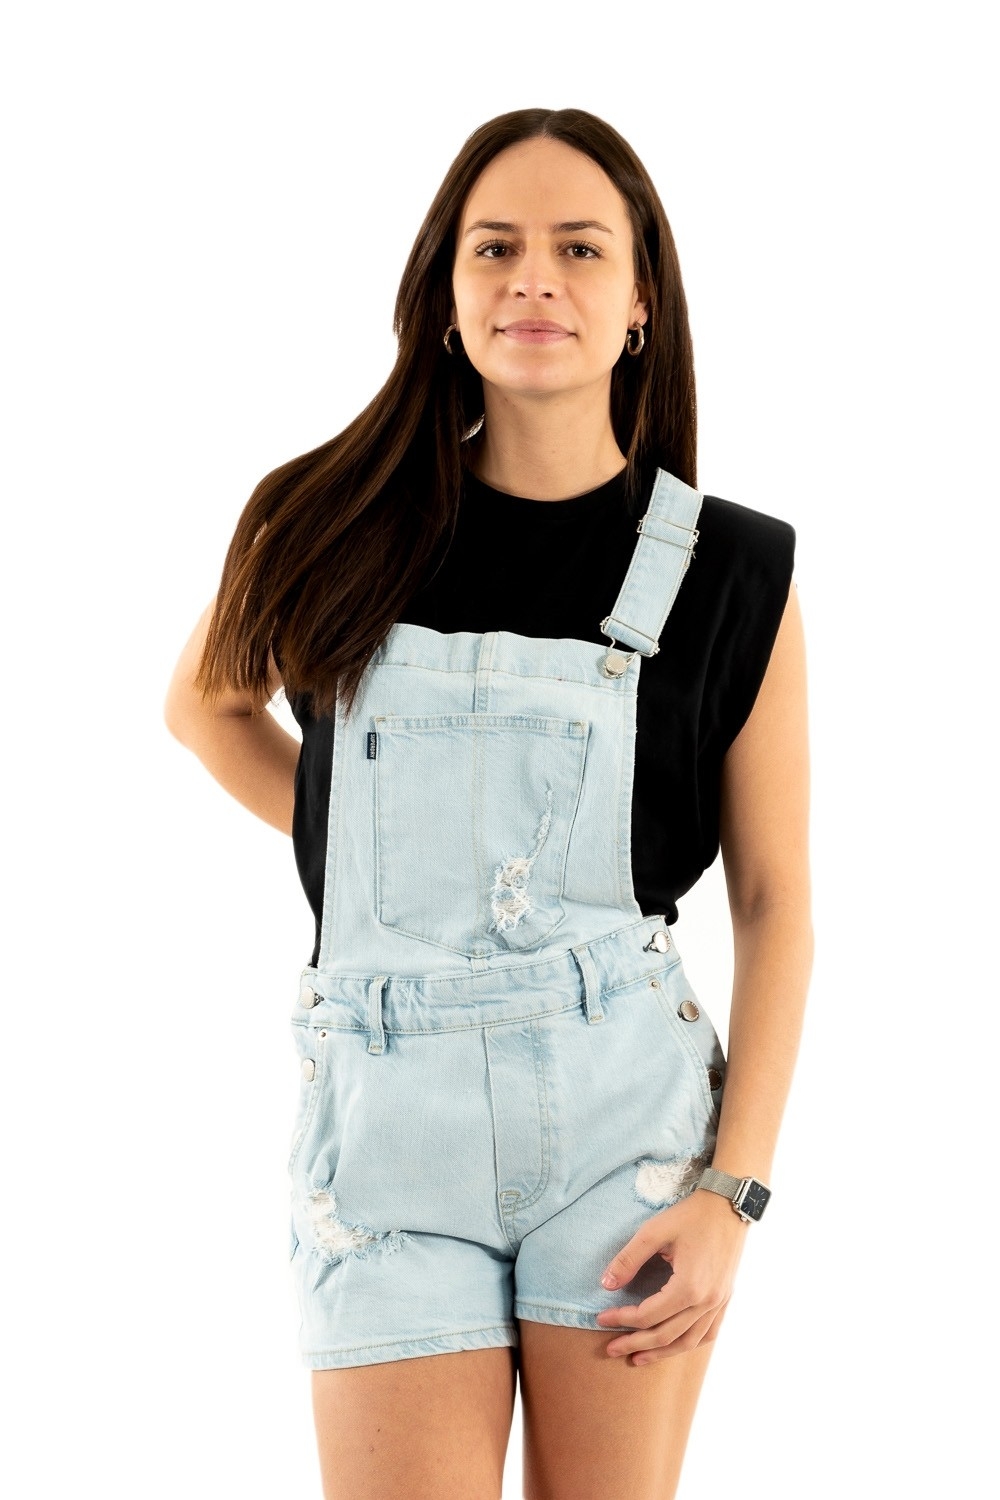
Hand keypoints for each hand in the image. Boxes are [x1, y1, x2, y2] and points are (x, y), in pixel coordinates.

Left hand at [595, 1187, 748, 1364]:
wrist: (728, 1204)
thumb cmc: (691, 1215)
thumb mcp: (653, 1232)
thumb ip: (628, 1260)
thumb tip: (606, 1285)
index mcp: (688, 1287)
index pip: (648, 1315)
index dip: (622, 1319)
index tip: (601, 1318)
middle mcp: (706, 1302)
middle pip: (666, 1334)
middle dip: (635, 1344)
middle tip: (611, 1348)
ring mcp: (719, 1302)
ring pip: (688, 1341)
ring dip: (662, 1353)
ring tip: (638, 1359)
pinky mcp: (725, 1298)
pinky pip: (709, 1333)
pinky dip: (689, 1344)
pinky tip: (674, 1346)